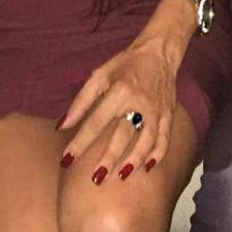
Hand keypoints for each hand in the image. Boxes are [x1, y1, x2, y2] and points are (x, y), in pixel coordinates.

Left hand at [56, 30, 183, 181]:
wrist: (158, 53)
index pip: (95, 122)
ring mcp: (156, 110)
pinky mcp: (168, 114)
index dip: (80, 142)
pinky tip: (147, 167)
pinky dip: (158, 154)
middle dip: (108, 158)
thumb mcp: (99, 75)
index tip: (67, 160)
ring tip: (121, 176)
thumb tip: (62, 126)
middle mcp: (138, 102)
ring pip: (146, 140)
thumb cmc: (124, 65)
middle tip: (95, 179)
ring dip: (134, 159)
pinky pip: (165, 138)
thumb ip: (81, 101)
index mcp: (119, 91)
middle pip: (122, 135)